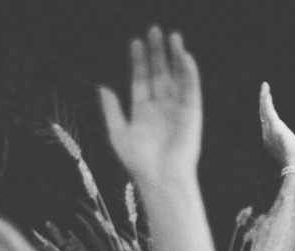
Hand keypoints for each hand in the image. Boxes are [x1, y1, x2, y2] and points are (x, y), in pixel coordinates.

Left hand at [98, 26, 201, 184]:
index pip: (141, 79)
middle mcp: (161, 107)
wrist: (161, 177)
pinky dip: (189, 73)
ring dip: (175, 57)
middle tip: (154, 30)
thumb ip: (112, 110)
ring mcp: (177, 109)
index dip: (139, 60)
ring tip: (172, 36)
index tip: (135, 42)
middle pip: (159, 73)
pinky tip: (185, 56)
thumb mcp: (118, 133)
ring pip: (176, 77)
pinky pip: (191, 89)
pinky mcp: (192, 113)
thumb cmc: (139, 161)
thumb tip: (102, 88)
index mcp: (143, 111)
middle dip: (157, 52)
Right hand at [259, 82, 294, 170]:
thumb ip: (289, 147)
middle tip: (264, 90)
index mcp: (269, 141)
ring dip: (264, 97)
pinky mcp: (275, 124)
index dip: (265, 112)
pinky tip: (267, 90)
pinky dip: (267, 98)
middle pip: (262, 114)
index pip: (266, 123)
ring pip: (264, 109)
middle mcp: (266, 134)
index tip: (267, 104)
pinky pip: (268, 108)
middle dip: (263, 102)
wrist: (294, 165)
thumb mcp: (291, 152)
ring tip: (264, 86)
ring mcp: (269, 129)